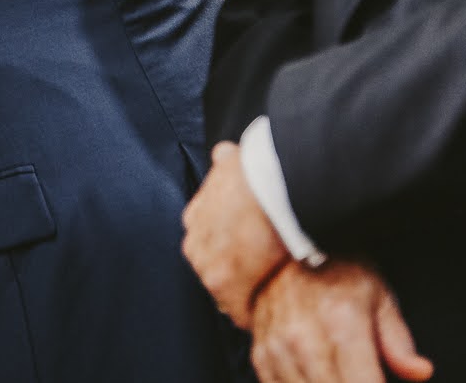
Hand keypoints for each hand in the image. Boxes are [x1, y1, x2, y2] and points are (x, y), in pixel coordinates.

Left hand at [182, 141, 290, 327]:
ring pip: (226, 289)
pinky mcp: (222, 283)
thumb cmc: (260, 170)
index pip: (211, 243)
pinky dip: (253, 311)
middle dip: (238, 274)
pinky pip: (239, 309)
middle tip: (264, 277)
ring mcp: (204, 262)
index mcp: (196, 216)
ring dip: (247, 292)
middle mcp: (193, 240)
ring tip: (270, 293)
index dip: (233, 251)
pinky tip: (270, 308)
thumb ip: (226, 162)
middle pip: (216, 267)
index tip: (251, 254)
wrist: (272, 181)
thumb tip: (223, 153)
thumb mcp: (235, 160)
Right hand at [249, 260, 432, 382]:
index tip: (382, 382)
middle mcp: (306, 339)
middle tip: (366, 377)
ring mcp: (279, 350)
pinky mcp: (263, 357)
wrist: (283, 251)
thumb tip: (420, 371)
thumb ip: (399, 341)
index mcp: (342, 324)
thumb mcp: (378, 296)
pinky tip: (320, 377)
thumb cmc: (335, 271)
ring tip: (344, 375)